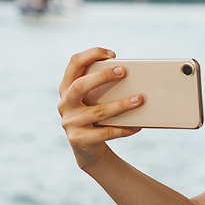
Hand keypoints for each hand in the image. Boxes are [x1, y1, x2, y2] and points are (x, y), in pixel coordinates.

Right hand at [58, 47, 143, 167]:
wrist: (88, 149)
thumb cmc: (96, 116)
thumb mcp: (94, 99)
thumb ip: (102, 87)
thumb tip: (133, 78)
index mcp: (67, 88)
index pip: (74, 63)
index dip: (91, 54)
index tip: (112, 54)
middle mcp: (65, 104)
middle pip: (80, 86)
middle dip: (102, 76)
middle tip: (123, 71)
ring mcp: (70, 123)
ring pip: (98, 111)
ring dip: (121, 104)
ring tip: (139, 99)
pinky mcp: (79, 139)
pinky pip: (105, 132)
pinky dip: (123, 128)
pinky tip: (136, 125)